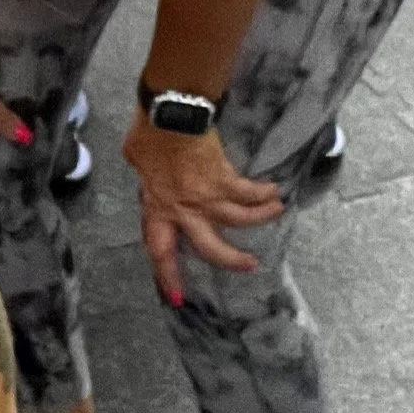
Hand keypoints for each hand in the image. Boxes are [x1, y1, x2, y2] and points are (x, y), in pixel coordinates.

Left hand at [122, 114, 282, 302]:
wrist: (170, 114)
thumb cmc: (148, 133)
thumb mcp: (137, 158)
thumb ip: (146, 174)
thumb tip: (147, 171)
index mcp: (158, 207)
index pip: (159, 249)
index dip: (168, 275)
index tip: (178, 298)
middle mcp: (183, 209)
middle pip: (209, 247)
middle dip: (230, 260)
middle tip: (250, 264)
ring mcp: (206, 197)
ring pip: (238, 220)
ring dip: (260, 218)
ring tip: (276, 211)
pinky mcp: (224, 179)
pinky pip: (248, 193)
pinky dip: (263, 192)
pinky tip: (274, 189)